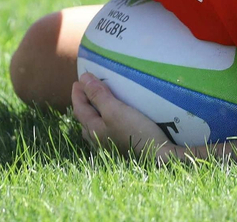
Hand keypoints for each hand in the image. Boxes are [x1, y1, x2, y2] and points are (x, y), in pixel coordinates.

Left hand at [72, 73, 188, 161]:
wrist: (159, 157)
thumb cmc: (135, 132)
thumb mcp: (114, 110)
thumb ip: (98, 95)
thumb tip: (82, 78)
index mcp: (93, 130)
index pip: (80, 109)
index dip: (77, 94)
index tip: (78, 81)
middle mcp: (99, 140)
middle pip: (85, 119)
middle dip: (84, 104)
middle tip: (86, 90)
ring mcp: (111, 146)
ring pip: (96, 128)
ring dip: (95, 114)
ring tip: (99, 105)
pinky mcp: (123, 148)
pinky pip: (108, 132)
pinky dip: (107, 122)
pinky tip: (116, 122)